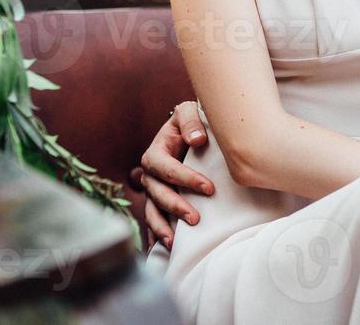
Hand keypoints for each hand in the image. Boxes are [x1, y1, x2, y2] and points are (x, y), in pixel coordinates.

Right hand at [133, 101, 213, 248]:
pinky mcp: (158, 200)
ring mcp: (153, 189)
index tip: (209, 188)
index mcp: (156, 152)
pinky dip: (156, 233)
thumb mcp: (188, 112)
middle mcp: (150, 174)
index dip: (186, 179)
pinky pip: (153, 219)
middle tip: (196, 218)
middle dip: (176, 206)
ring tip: (175, 241)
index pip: (167, 169)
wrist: (187, 130)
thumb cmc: (189, 121)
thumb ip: (190, 121)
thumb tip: (196, 140)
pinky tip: (164, 248)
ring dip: (162, 226)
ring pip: (152, 211)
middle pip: (158, 193)